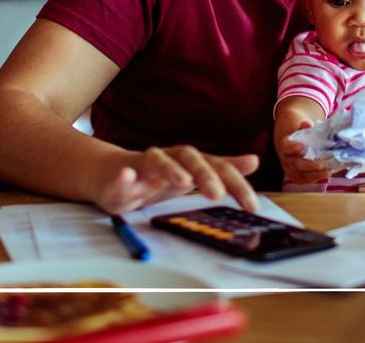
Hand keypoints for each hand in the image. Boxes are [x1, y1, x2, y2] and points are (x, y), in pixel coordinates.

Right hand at [94, 146, 258, 214]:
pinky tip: (128, 177)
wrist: (111, 174)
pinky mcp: (120, 173)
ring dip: (170, 169)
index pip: (217, 167)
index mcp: (189, 162)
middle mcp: (169, 158)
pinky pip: (122, 174)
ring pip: (157, 159)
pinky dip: (124, 176)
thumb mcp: (191, 175)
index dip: (236, 184)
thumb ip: (221, 170)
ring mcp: (144, 164)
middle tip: (217, 194)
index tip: (252, 206)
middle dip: (204, 174)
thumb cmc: (155, 177)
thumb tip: (254, 160)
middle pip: (189, 157)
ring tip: (183, 182)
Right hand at [275, 120, 331, 185]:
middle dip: (308, 166)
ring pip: (300, 175)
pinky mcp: (295, 175)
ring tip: (328, 172)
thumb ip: (305, 127)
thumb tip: (308, 125)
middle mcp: (285, 158)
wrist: (290, 139)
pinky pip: (304, 179)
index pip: (285, 146)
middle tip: (321, 165)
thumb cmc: (297, 131)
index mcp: (284, 144)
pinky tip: (325, 175)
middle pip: (294, 164)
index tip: (300, 147)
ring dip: (314, 175)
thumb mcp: (300, 126)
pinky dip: (314, 178)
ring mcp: (289, 168)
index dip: (291, 147)